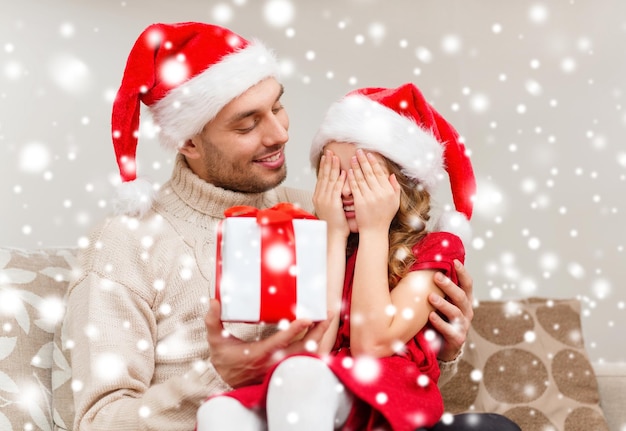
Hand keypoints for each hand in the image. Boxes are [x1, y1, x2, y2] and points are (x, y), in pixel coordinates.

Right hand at [205, 299, 330, 387]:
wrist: (228, 381)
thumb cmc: (225, 360)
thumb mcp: (215, 341)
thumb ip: (213, 321)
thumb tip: (214, 302)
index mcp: (259, 354)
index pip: (281, 341)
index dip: (295, 329)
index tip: (307, 318)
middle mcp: (274, 361)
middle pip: (302, 348)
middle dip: (317, 331)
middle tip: (327, 314)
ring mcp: (282, 366)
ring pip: (307, 354)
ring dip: (319, 337)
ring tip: (326, 319)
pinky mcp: (285, 367)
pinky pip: (305, 358)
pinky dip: (315, 345)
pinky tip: (319, 332)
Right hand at [313, 150, 348, 236]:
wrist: (333, 235)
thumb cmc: (336, 223)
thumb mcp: (332, 206)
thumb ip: (333, 195)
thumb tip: (338, 186)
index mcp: (318, 197)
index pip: (321, 178)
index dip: (324, 166)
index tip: (327, 156)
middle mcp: (320, 196)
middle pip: (323, 176)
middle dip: (327, 162)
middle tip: (329, 151)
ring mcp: (325, 200)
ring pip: (329, 180)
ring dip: (332, 167)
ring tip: (335, 157)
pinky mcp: (332, 203)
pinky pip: (336, 189)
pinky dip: (340, 179)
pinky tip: (344, 172)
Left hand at [348, 149, 400, 232]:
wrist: (374, 231)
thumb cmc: (385, 216)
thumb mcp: (395, 202)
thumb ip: (395, 188)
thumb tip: (391, 175)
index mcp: (388, 191)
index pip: (380, 173)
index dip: (374, 162)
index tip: (369, 154)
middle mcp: (379, 193)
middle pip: (370, 173)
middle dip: (363, 160)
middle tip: (358, 151)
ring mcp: (369, 197)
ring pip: (361, 178)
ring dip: (356, 167)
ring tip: (352, 158)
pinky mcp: (359, 202)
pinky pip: (355, 187)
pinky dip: (352, 178)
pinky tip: (349, 171)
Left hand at [428, 260, 473, 361]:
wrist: (443, 346)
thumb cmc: (440, 317)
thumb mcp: (441, 301)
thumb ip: (437, 288)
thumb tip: (423, 266)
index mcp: (464, 300)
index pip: (467, 284)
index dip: (463, 272)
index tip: (454, 261)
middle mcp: (466, 311)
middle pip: (461, 296)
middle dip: (449, 286)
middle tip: (436, 276)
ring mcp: (463, 325)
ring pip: (455, 312)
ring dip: (443, 304)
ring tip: (430, 297)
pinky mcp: (457, 338)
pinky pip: (449, 330)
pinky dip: (439, 323)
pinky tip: (430, 316)